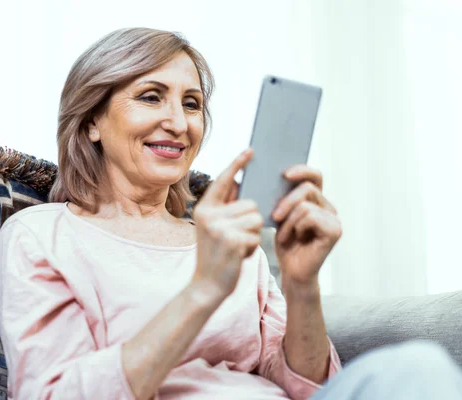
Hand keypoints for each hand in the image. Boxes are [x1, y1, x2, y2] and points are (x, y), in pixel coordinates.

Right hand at [191, 149, 262, 299]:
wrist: (206, 286)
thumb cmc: (216, 255)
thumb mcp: (215, 227)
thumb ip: (226, 206)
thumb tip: (240, 182)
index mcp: (204, 208)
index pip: (224, 180)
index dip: (237, 164)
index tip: (251, 150)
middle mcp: (209, 215)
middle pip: (250, 204)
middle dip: (252, 221)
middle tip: (237, 238)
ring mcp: (219, 228)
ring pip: (257, 218)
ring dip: (253, 234)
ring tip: (238, 246)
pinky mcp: (232, 241)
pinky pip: (257, 236)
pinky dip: (253, 247)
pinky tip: (239, 256)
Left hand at [272, 165, 341, 285]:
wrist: (292, 271)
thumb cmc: (286, 244)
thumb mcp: (280, 216)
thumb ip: (283, 198)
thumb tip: (274, 176)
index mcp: (317, 201)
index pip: (314, 176)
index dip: (302, 170)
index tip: (284, 174)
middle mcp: (329, 207)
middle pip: (307, 188)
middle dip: (286, 201)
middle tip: (275, 216)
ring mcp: (334, 219)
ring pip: (305, 205)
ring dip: (289, 221)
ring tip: (285, 236)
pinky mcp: (335, 230)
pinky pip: (310, 217)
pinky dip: (296, 227)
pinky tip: (295, 239)